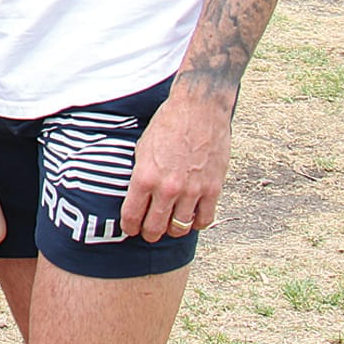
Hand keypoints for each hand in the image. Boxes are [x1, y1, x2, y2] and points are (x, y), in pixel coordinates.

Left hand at [120, 91, 232, 240]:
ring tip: (169, 226)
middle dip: (149, 234)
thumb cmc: (167, 125)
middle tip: (148, 232)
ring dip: (172, 230)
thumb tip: (137, 197)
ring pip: (180, 228)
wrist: (198, 109)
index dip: (130, 227)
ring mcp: (192, 191)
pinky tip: (191, 218)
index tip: (130, 229)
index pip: (132, 217)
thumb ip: (141, 176)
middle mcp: (168, 188)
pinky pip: (204, 219)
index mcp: (145, 177)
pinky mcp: (213, 189)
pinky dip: (196, 223)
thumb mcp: (142, 149)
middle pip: (156, 228)